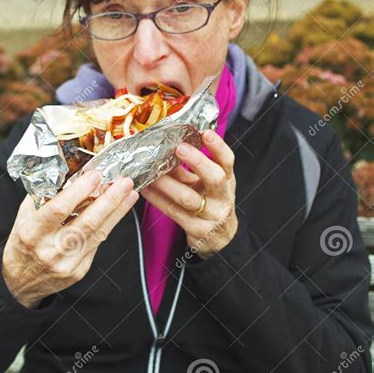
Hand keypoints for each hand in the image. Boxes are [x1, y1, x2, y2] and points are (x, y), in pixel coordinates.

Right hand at [2, 171, 138, 306]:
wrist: (20, 283)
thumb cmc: (22, 244)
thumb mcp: (24, 218)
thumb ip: (44, 198)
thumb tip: (71, 175)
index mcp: (32, 233)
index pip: (59, 209)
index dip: (80, 191)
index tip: (96, 175)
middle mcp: (50, 250)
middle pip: (87, 222)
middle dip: (110, 200)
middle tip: (125, 182)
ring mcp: (67, 263)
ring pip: (98, 233)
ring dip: (117, 212)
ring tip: (130, 194)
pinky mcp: (79, 271)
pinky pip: (96, 244)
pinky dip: (108, 225)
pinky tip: (118, 211)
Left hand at [140, 129, 237, 258]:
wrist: (220, 239)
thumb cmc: (211, 204)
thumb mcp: (207, 184)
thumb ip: (190, 168)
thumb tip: (167, 146)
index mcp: (227, 181)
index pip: (227, 161)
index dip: (218, 146)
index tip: (205, 132)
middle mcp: (222, 197)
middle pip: (215, 178)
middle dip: (197, 161)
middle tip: (179, 147)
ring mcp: (212, 215)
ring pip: (188, 198)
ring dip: (167, 183)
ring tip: (152, 171)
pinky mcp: (197, 230)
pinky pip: (174, 212)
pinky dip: (158, 199)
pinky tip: (146, 190)